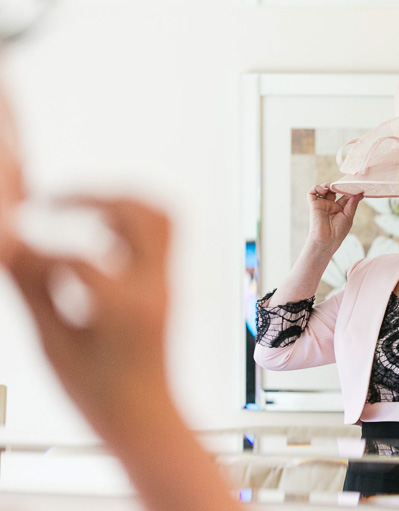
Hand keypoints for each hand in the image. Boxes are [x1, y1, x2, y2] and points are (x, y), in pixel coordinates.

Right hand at [1, 197, 171, 420]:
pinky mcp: (168, 285)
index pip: (78, 256)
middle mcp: (154, 288)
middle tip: (50, 201)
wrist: (147, 419)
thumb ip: (34, 292)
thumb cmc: (101, 396)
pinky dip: (131, 221)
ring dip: (119, 201)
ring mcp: (167, 284)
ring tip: (78, 208)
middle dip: (91, 195)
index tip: (12, 248)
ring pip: (161, 216)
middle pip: (139, 213)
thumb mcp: (55, 346)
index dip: (36, 251)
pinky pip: (161, 235)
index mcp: (126, 308)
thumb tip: (13, 249)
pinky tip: (97, 230)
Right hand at [307, 183, 362, 248]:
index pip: (344, 195)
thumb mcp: (348, 216)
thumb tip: (360, 194)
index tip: (356, 186)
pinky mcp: (313, 205)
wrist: (327, 240)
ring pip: (322, 189)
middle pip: (333, 190)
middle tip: (343, 184)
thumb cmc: (338, 232)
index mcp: (339, 209)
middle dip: (338, 186)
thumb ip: (352, 204)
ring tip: (332, 187)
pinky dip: (316, 187)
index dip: (348, 190)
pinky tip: (324, 190)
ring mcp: (321, 204)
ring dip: (327, 185)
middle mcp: (330, 205)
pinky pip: (311, 192)